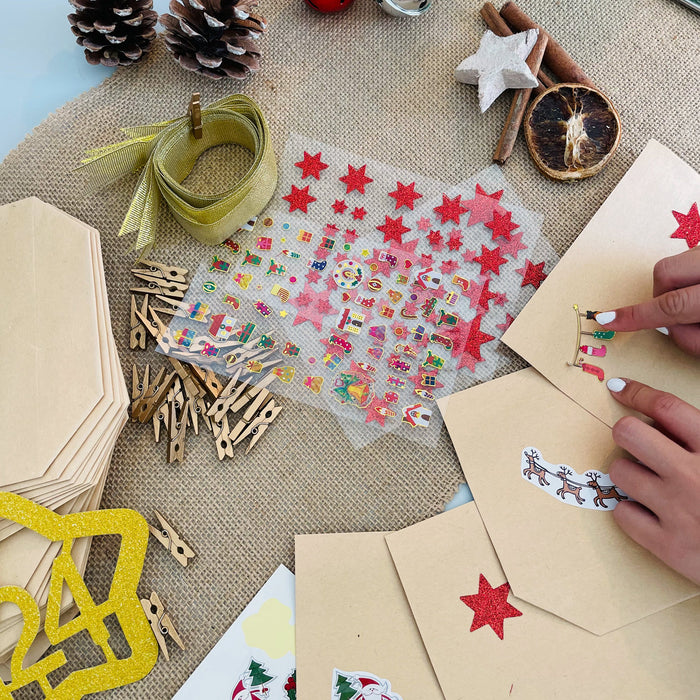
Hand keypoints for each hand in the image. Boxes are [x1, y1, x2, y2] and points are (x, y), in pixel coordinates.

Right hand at [595, 247, 699, 355]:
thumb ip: (691, 339)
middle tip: (677, 315)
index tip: (607, 321)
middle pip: (664, 272)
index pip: (670, 305)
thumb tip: (665, 328)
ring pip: (675, 264)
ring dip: (675, 287)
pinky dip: (688, 279)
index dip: (636, 316)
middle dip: (659, 295)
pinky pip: (687, 260)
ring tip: (695, 305)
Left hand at [607, 377, 699, 584]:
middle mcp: (693, 476)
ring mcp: (677, 511)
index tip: (620, 389)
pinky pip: (622, 513)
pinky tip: (651, 513)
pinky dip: (632, 512)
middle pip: (628, 433)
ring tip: (651, 483)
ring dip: (630, 474)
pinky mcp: (668, 546)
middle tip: (636, 443)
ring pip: (620, 471)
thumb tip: (663, 417)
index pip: (666, 407)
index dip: (637, 393)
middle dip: (627, 433)